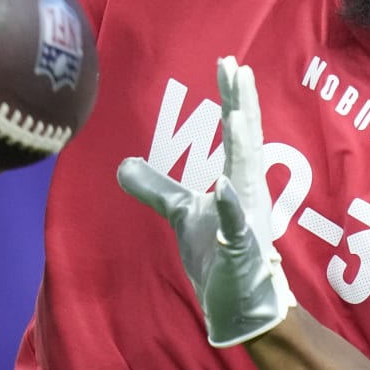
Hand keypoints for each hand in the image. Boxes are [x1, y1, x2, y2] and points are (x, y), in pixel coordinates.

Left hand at [118, 57, 294, 347]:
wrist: (239, 305)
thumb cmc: (219, 257)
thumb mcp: (181, 215)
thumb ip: (156, 187)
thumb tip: (122, 165)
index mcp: (236, 182)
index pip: (236, 132)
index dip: (232, 98)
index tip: (228, 64)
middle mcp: (246, 195)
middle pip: (245, 142)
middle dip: (241, 105)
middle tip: (236, 68)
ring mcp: (246, 223)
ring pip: (245, 177)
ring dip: (242, 146)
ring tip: (236, 113)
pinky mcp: (239, 252)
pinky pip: (236, 228)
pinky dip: (230, 208)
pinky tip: (223, 189)